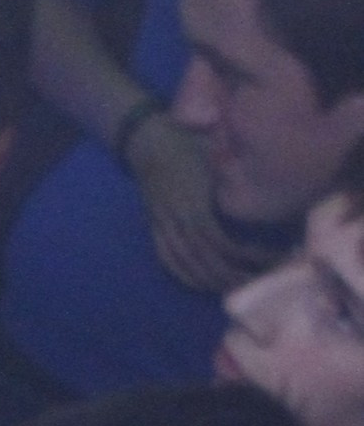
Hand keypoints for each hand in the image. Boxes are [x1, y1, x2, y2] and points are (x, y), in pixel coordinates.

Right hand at [124, 113, 260, 294]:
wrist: (148, 140)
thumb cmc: (189, 143)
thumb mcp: (218, 153)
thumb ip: (238, 173)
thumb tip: (272, 185)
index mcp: (196, 204)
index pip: (224, 244)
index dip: (250, 257)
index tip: (276, 256)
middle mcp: (179, 221)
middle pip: (208, 262)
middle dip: (237, 276)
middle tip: (265, 279)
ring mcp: (164, 227)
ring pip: (189, 265)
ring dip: (215, 281)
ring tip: (241, 285)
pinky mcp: (156, 228)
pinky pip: (169, 259)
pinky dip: (186, 276)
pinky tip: (204, 284)